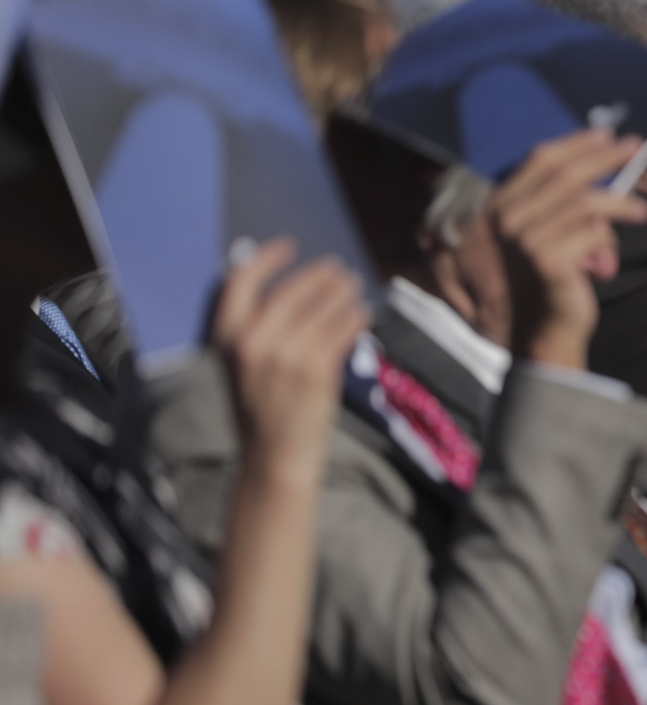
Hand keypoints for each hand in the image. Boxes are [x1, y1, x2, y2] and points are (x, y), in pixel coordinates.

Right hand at [213, 239, 368, 483]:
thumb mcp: (241, 366)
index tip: (288, 246)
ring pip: (322, 307)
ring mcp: (285, 356)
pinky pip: (342, 329)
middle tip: (338, 270)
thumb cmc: (260, 411)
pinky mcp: (315, 370)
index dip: (266, 258)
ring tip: (353, 289)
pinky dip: (356, 316)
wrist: (274, 458)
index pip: (240, 281)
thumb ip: (254, 329)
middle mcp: (252, 343)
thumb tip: (284, 288)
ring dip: (343, 293)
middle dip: (319, 276)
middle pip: (291, 289)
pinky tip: (363, 313)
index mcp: (225, 339)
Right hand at [491, 130, 646, 369]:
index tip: (607, 134)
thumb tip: (606, 155)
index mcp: (502, 205)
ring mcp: (526, 240)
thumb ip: (563, 199)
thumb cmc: (552, 276)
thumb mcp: (550, 230)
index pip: (541, 159)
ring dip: (620, 204)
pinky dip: (609, 243)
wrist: (543, 331)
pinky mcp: (548, 262)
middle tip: (635, 147)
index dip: (577, 143)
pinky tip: (610, 259)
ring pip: (586, 203)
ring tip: (643, 212)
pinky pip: (594, 235)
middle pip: (565, 174)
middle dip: (604, 157)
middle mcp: (508, 219)